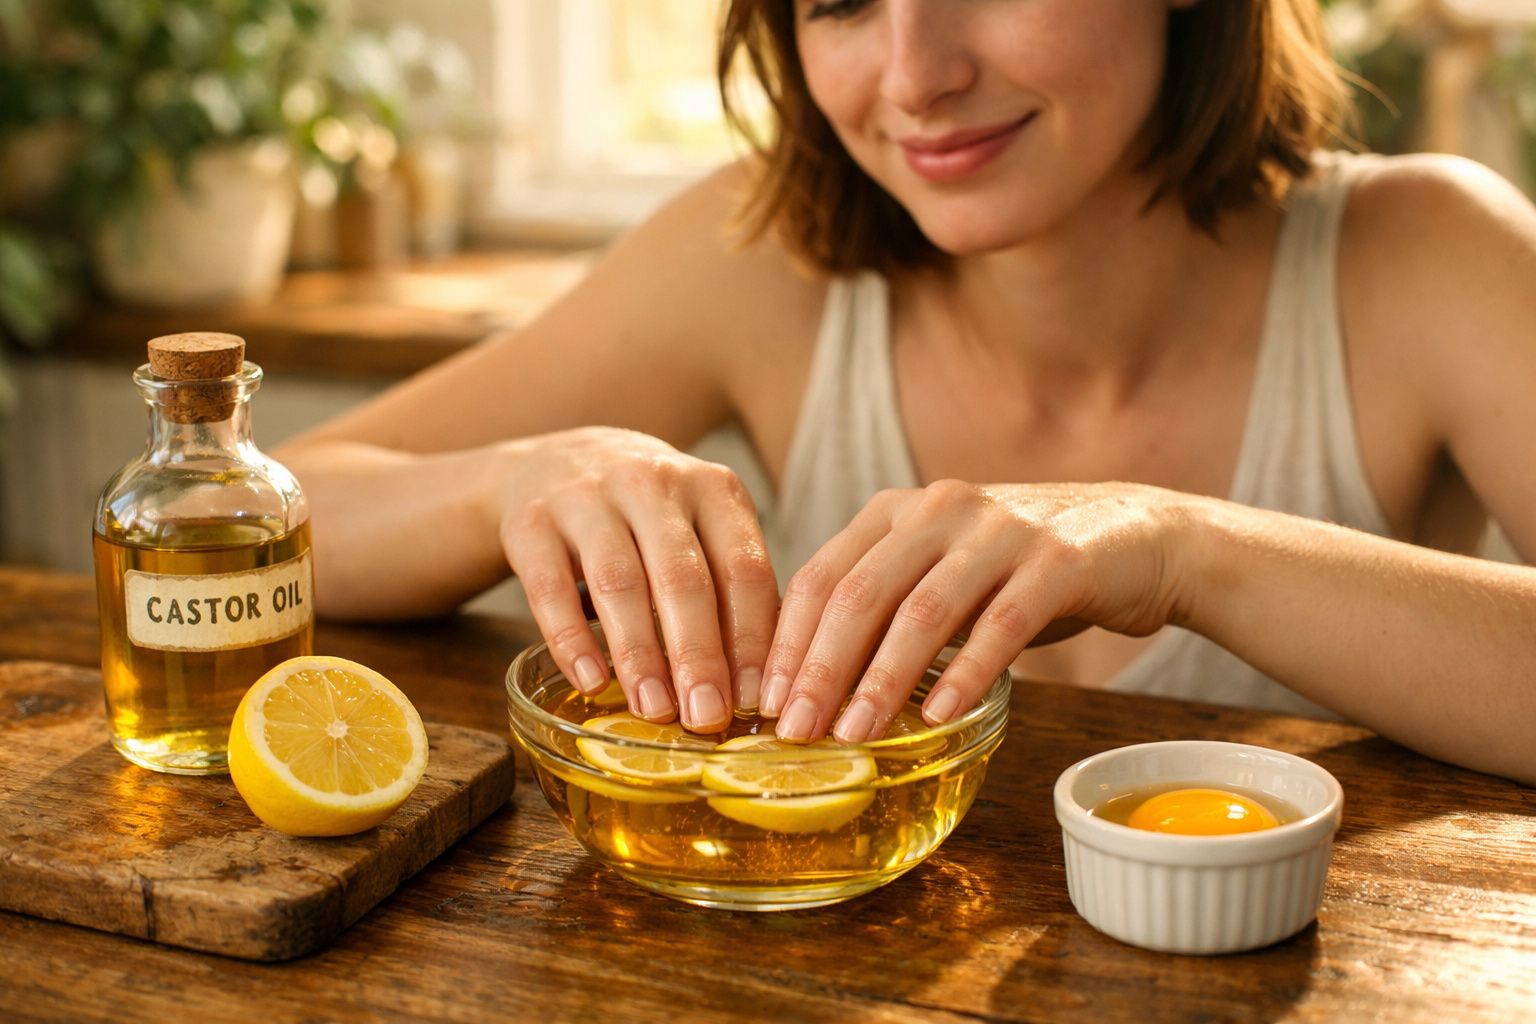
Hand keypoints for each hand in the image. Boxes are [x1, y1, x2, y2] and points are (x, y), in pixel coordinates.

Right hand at [497, 427, 778, 731]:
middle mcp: (652, 484)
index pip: (743, 569)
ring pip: (619, 583)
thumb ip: (728, 589)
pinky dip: (573, 641)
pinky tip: (592, 682)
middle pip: (682, 578)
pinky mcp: (531, 522)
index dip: (753, 639)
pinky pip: (550, 588)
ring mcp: (587, 498)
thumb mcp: (700, 528)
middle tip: (707, 717)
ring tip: (655, 710)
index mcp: (712, 489)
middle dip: (699, 655)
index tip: (757, 699)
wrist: (560, 460)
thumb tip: (758, 683)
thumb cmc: (651, 515)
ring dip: (640, 655)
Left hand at [758, 480, 1188, 742]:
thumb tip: (811, 689)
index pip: (821, 575)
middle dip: (820, 668)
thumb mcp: (941, 572)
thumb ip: (885, 607)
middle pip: (859, 593)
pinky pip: (1002, 624)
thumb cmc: (1021, 570)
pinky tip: (938, 716)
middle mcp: (941, 509)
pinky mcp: (1058, 561)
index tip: (766, 705)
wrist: (1137, 536)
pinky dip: (965, 673)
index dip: (788, 642)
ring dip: (881, 679)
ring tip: (855, 735)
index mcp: (898, 511)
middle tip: (796, 731)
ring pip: (923, 610)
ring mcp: (1000, 532)